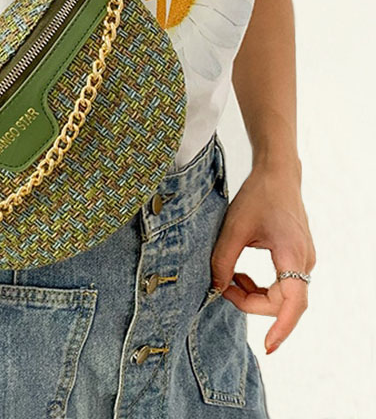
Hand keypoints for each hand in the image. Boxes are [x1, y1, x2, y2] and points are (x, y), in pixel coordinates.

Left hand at [209, 158, 315, 354]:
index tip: (268, 346)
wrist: (277, 174)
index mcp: (291, 254)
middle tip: (221, 288)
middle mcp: (305, 261)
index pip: (293, 302)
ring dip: (254, 294)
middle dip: (250, 302)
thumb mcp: (233, 227)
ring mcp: (304, 260)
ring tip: (228, 277)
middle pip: (282, 302)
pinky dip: (260, 285)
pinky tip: (240, 272)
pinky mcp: (297, 257)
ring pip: (282, 295)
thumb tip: (215, 288)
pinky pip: (283, 284)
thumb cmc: (258, 196)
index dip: (281, 327)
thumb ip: (223, 259)